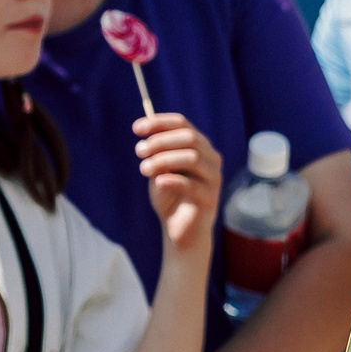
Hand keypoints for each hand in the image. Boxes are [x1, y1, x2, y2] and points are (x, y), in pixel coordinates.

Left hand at [134, 114, 220, 252]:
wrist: (179, 229)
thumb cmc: (169, 196)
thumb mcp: (159, 171)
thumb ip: (157, 156)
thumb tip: (146, 141)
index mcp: (199, 146)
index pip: (182, 124)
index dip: (159, 123)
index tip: (136, 128)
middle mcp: (211, 158)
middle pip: (189, 138)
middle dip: (160, 141)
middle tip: (138, 151)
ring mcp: (214, 178)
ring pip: (192, 158)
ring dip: (163, 160)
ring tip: (144, 169)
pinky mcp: (210, 198)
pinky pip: (191, 184)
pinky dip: (172, 180)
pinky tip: (158, 183)